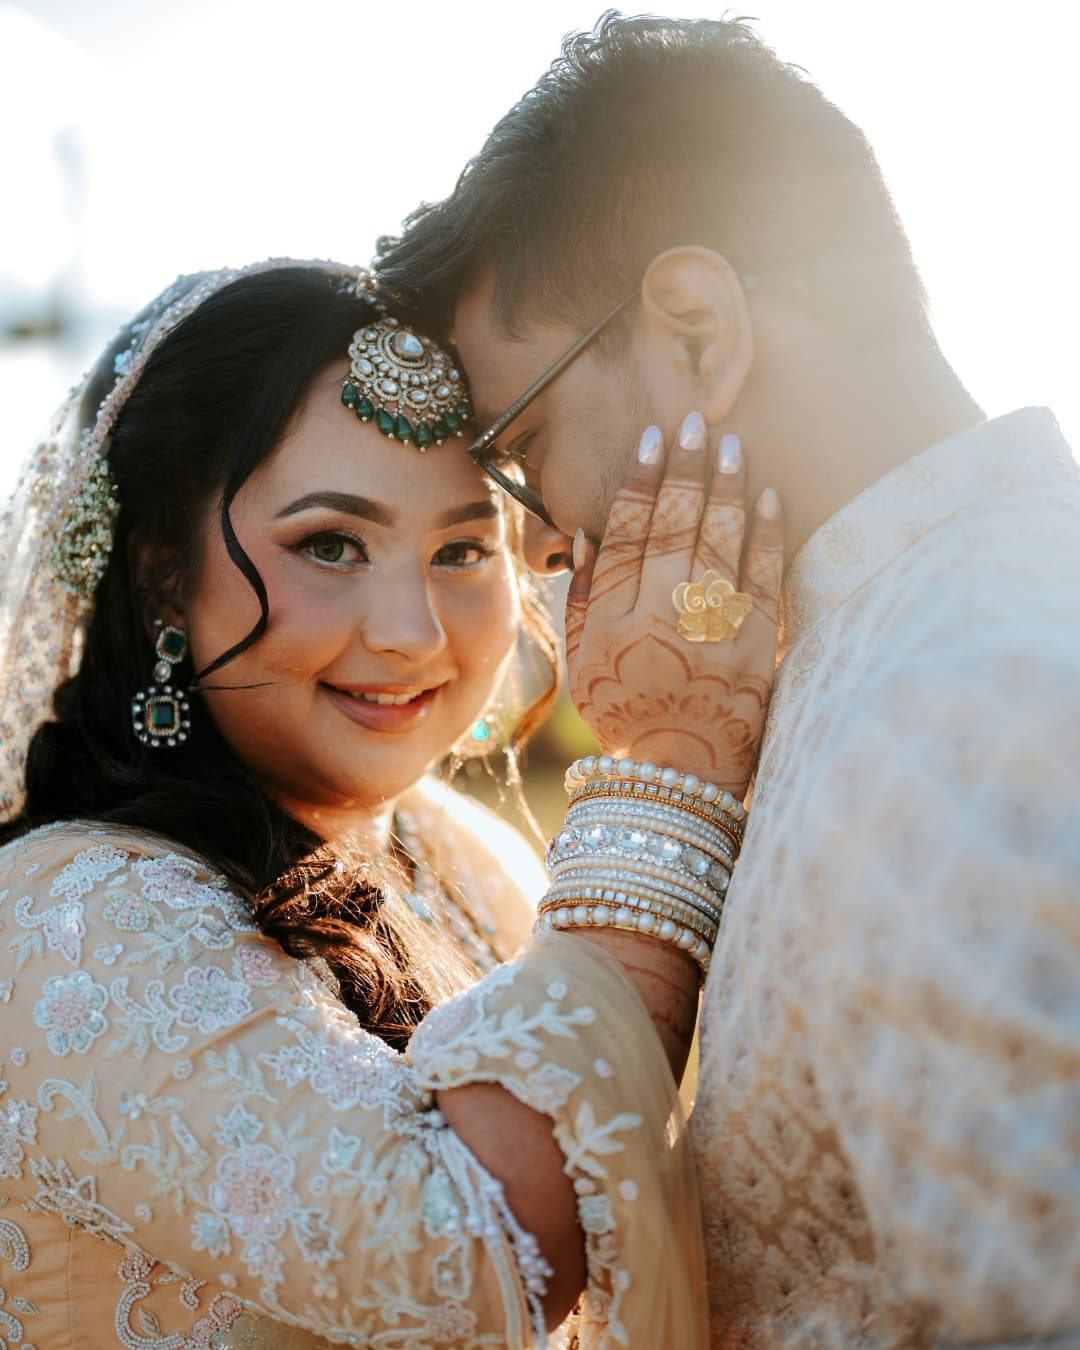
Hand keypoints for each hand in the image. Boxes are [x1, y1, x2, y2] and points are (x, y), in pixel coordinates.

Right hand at [565, 413, 782, 798]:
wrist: (679, 776)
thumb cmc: (624, 716)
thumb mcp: (584, 665)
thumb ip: (583, 601)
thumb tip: (585, 536)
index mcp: (616, 625)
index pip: (627, 537)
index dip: (638, 484)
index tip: (649, 441)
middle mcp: (663, 623)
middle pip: (674, 529)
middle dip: (685, 469)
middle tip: (693, 423)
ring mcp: (714, 635)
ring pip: (720, 544)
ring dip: (727, 488)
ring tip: (732, 444)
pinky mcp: (758, 648)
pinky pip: (763, 579)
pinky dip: (767, 535)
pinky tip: (768, 496)